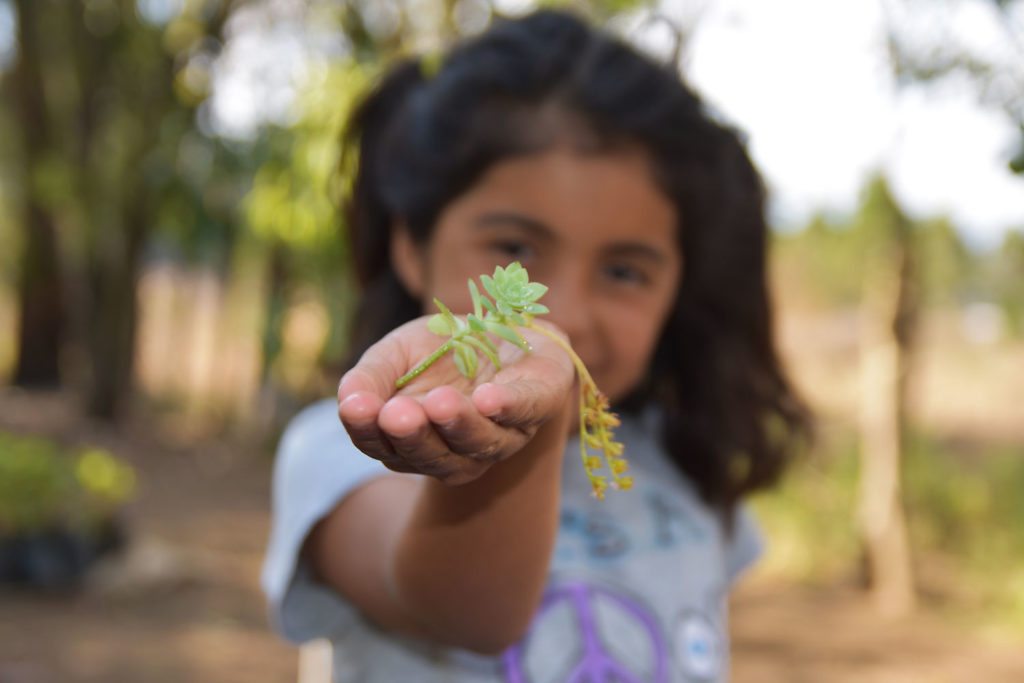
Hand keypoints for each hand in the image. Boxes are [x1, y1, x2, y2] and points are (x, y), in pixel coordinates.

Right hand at [337, 316, 574, 484]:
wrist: (507, 326)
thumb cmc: (444, 350)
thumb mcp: (397, 353)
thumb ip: (372, 377)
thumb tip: (347, 400)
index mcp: (416, 441)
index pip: (385, 448)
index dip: (368, 431)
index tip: (356, 409)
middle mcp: (458, 451)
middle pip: (434, 457)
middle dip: (416, 436)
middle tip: (397, 414)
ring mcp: (502, 435)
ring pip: (480, 444)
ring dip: (460, 425)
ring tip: (440, 403)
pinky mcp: (541, 403)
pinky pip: (526, 410)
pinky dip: (508, 406)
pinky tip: (488, 398)